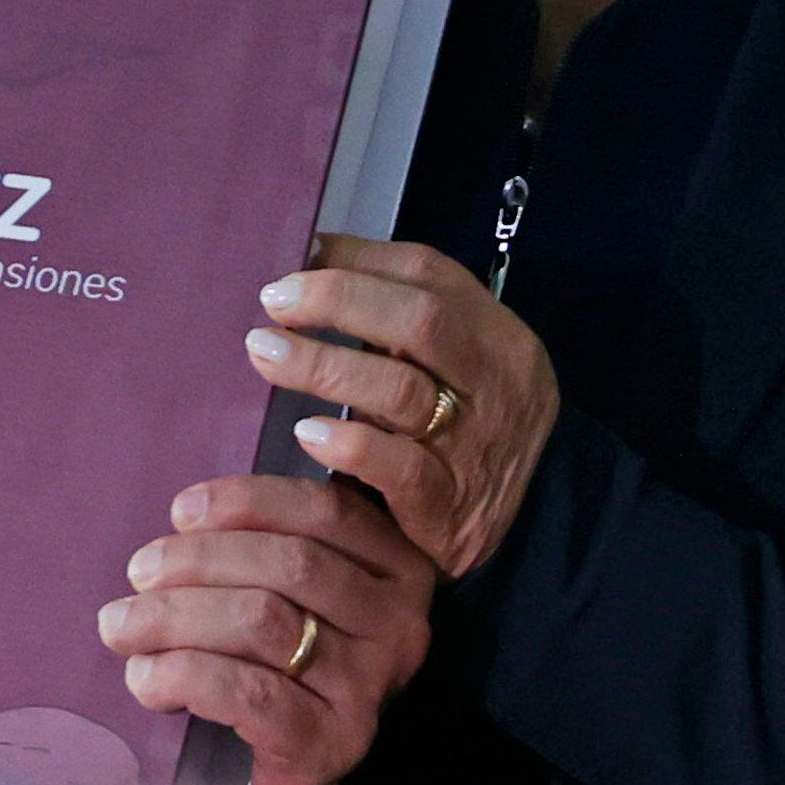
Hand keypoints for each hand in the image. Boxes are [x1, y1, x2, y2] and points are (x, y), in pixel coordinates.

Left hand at [103, 473, 432, 784]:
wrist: (276, 772)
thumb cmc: (272, 660)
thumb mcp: (288, 587)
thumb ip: (263, 539)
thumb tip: (188, 515)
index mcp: (398, 567)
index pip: (328, 512)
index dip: (248, 500)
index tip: (181, 511)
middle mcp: (398, 625)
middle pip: (291, 563)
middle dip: (199, 560)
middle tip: (139, 572)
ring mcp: (370, 687)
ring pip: (263, 621)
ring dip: (176, 616)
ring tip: (122, 625)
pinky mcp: (332, 743)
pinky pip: (248, 692)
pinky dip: (184, 675)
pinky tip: (146, 677)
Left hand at [252, 238, 560, 578]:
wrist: (521, 531)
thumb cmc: (463, 432)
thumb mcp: (454, 365)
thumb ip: (398, 316)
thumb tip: (314, 253)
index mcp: (499, 338)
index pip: (429, 276)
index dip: (357, 262)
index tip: (295, 264)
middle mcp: (497, 386)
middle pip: (420, 322)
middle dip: (338, 301)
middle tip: (274, 302)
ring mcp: (476, 446)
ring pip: (401, 391)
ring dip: (322, 365)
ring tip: (263, 353)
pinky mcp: (448, 506)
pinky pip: (398, 468)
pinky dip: (348, 444)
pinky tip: (307, 431)